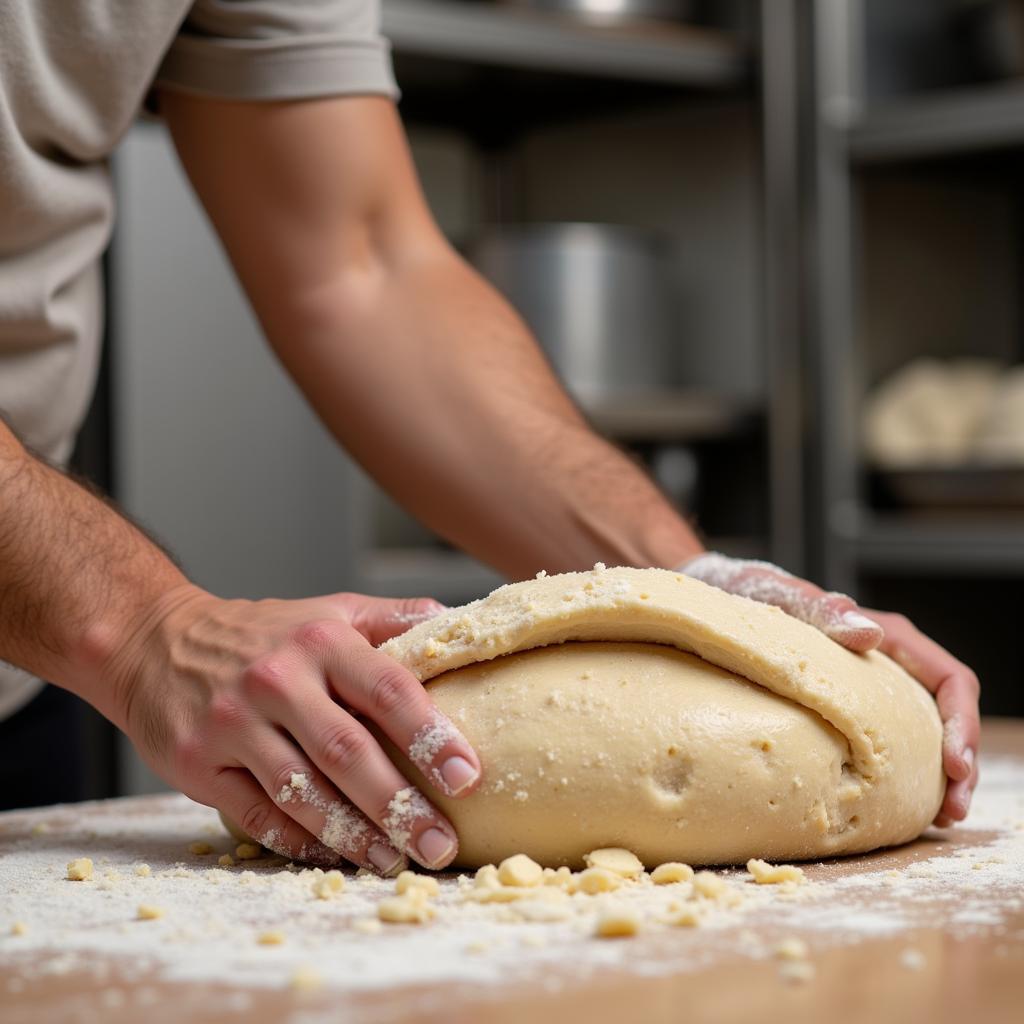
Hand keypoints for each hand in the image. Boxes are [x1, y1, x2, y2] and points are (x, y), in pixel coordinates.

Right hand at [103, 585, 481, 872]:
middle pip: (348, 752)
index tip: (467, 776)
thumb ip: (396, 618)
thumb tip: (461, 624)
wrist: (158, 641)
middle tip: (441, 844)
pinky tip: (335, 854)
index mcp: (322, 642)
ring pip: (303, 792)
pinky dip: (299, 840)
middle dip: (400, 805)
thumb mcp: (332, 611)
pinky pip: (258, 814)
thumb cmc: (267, 632)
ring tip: (395, 860)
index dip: (430, 736)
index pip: (387, 690)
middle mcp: (278, 681)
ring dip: (354, 834)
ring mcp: (234, 724)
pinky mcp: (199, 763)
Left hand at [682, 553, 978, 825]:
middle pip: (946, 712)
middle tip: (954, 810)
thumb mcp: (777, 596)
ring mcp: (865, 688)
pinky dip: (903, 773)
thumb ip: (819, 609)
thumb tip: (869, 634)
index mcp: (883, 636)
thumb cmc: (744, 592)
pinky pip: (886, 740)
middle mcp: (883, 662)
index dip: (960, 723)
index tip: (954, 765)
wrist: (707, 601)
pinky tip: (901, 805)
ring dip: (938, 775)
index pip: (948, 678)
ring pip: (922, 732)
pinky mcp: (842, 707)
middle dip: (959, 761)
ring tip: (941, 817)